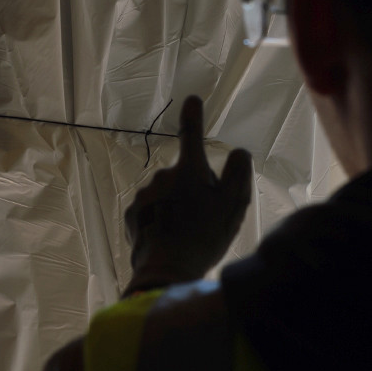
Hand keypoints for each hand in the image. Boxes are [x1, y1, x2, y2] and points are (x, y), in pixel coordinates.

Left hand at [123, 96, 253, 294]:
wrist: (166, 271)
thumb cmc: (204, 237)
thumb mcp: (232, 206)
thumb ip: (237, 174)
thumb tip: (238, 152)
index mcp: (188, 171)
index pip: (192, 135)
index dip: (193, 116)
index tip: (191, 99)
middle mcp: (163, 176)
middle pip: (185, 176)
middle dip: (194, 190)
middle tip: (205, 219)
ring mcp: (144, 194)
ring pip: (167, 195)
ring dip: (176, 207)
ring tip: (186, 235)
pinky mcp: (132, 214)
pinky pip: (152, 211)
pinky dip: (160, 220)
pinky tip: (168, 239)